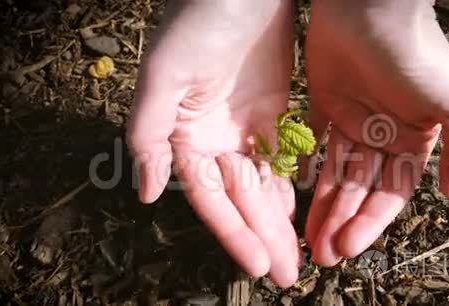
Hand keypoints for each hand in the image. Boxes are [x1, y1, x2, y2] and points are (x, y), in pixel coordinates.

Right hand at [126, 0, 299, 286]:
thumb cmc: (198, 20)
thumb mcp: (164, 74)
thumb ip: (149, 136)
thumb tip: (148, 196)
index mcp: (185, 137)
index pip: (212, 198)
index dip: (235, 234)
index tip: (261, 266)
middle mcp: (213, 138)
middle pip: (241, 199)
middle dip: (263, 238)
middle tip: (289, 276)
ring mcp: (243, 126)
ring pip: (263, 183)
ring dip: (279, 220)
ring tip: (299, 255)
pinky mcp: (272, 110)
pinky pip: (282, 157)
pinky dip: (290, 184)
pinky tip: (300, 211)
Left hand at [302, 0, 448, 265]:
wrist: (372, 11)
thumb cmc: (419, 56)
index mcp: (415, 140)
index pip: (390, 193)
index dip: (370, 223)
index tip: (348, 248)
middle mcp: (384, 135)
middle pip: (360, 190)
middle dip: (342, 222)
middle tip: (322, 255)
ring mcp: (353, 121)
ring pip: (336, 173)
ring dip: (323, 205)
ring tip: (306, 238)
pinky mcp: (324, 105)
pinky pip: (314, 145)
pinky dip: (306, 169)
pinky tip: (296, 195)